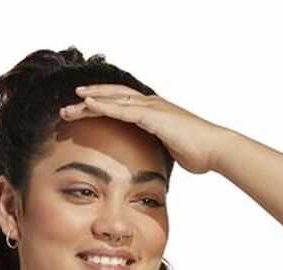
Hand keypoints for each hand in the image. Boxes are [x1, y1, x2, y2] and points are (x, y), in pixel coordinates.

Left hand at [59, 85, 231, 175]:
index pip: (121, 103)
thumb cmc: (197, 152)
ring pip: (113, 99)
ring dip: (89, 101)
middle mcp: (150, 104)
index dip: (101, 105)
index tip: (82, 110)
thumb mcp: (170, 150)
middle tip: (67, 108)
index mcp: (153, 112)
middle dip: (88, 100)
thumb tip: (149, 160)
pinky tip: (88, 104)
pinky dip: (104, 105)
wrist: (214, 149)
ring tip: (69, 105)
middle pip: (113, 97)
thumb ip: (157, 148)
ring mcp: (152, 107)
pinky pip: (123, 108)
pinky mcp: (153, 115)